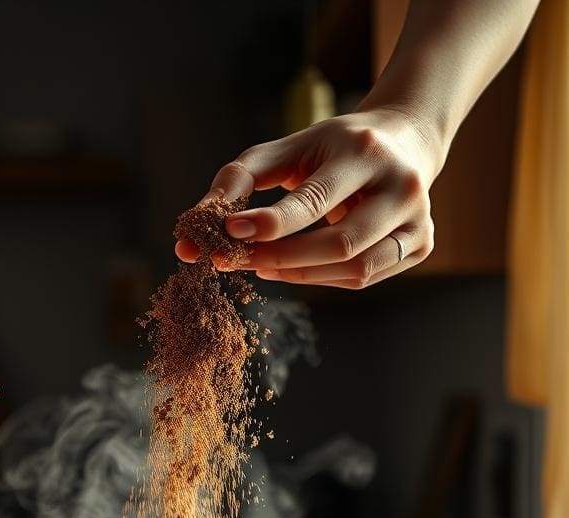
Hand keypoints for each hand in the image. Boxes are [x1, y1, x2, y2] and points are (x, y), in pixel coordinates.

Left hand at [175, 108, 441, 288]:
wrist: (406, 141)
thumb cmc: (333, 147)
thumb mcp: (290, 147)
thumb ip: (241, 177)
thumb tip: (195, 229)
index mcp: (365, 151)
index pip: (313, 200)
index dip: (271, 224)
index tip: (229, 234)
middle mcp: (401, 185)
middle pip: (337, 244)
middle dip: (280, 258)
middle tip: (236, 262)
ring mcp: (418, 218)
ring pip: (353, 269)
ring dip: (299, 275)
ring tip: (262, 265)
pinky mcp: (421, 243)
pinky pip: (364, 278)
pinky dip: (323, 278)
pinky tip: (296, 266)